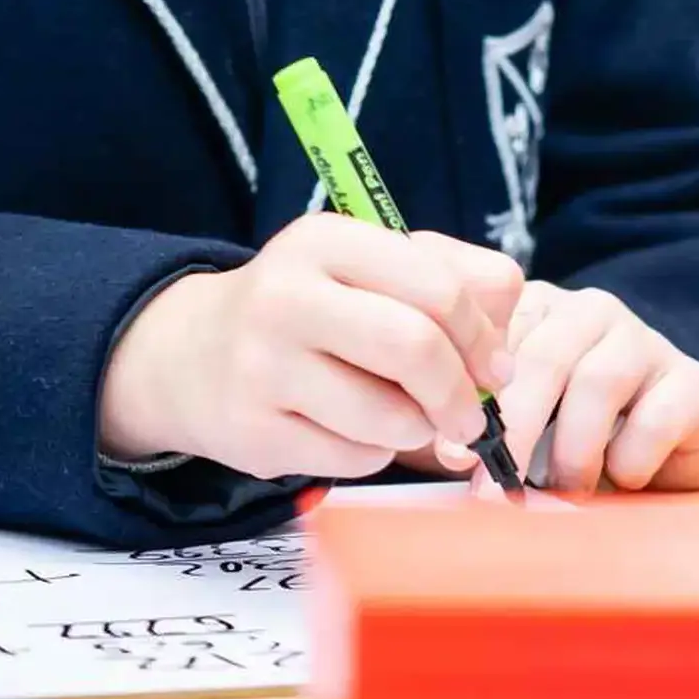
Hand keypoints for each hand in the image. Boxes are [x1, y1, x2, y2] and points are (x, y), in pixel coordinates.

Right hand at [99, 218, 523, 481]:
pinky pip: (352, 458)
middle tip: (473, 415)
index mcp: (329, 240)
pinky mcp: (252, 433)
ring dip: (419, 428)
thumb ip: (454, 280)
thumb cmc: (313, 306)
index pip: (436, 286)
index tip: (499, 367)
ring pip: (387, 415)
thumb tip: (506, 342)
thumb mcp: (372, 266)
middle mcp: (288, 296)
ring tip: (409, 417)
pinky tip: (354, 429)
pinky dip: (376, 453)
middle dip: (461, 392)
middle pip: (414, 347)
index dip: (483, 336)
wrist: (192, 353)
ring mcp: (263, 366)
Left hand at [435, 281, 698, 495]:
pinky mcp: (692, 381)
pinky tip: (622, 480)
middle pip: (546, 356)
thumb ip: (466, 434)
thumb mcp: (496, 439)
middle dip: (516, 430)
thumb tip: (450, 451)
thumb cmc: (550, 462)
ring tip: (563, 494)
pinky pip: (658, 415)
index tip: (449, 453)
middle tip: (496, 490)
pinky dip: (631, 460)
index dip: (470, 394)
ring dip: (573, 454)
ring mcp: (644, 341)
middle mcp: (590, 313)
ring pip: (600, 381)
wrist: (640, 493)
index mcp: (534, 312)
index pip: (497, 330)